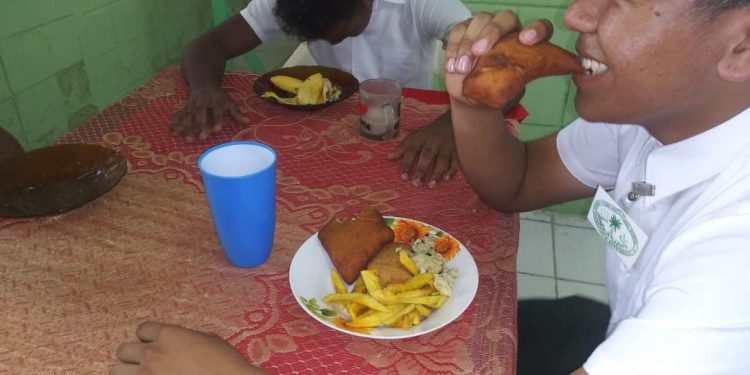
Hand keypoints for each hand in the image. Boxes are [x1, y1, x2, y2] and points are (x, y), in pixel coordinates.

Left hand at [112, 322, 265, 374]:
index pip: (142, 329)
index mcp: (169, 335)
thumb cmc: (226, 364)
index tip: (155, 346)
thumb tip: (180, 342)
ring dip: (127, 373)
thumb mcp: (209, 340)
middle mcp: (152, 353)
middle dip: (134, 357)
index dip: (148, 338)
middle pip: (124, 350)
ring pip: (116, 371)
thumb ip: (186, 337)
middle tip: (146, 365)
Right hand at [170, 87, 249, 142]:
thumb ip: (237, 112)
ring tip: (187, 139)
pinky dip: (176, 122)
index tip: (217, 130)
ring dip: (187, 127)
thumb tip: (248, 121)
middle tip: (202, 138)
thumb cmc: (219, 97)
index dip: (217, 119)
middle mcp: (203, 101)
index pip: (217, 110)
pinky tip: (173, 131)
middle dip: (200, 125)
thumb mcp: (230, 101)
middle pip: (201, 113)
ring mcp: (192, 104)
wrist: (203, 83)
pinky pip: (179, 114)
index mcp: (216, 100)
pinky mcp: (185, 107)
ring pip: (188, 115)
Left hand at [388, 112, 457, 187]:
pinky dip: (452, 169)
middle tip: (416, 183)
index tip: (404, 177)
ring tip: (431, 185)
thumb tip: (389, 158)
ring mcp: (446, 146)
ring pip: (442, 160)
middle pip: (427, 155)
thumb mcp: (415, 136)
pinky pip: (455, 160)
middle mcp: (433, 142)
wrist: (450, 122)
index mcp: (421, 138)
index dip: (407, 163)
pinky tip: (447, 179)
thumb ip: (403, 147)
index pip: (412, 150)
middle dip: (422, 169)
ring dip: (437, 173)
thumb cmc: (429, 133)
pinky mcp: (456, 150)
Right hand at [444, 11, 553, 106]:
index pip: (541, 28)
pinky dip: (454, 47)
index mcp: (527, 42)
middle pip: (505, 18)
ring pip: (480, 20)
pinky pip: (459, 30)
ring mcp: (486, 26)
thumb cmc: (496, 89)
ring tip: (462, 69)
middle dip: (492, 32)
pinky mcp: (465, 29)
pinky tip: (452, 66)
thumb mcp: (509, 90)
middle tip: (480, 52)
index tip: (527, 39)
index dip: (536, 30)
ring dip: (468, 44)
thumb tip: (507, 85)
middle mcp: (509, 28)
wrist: (473, 93)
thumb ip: (512, 83)